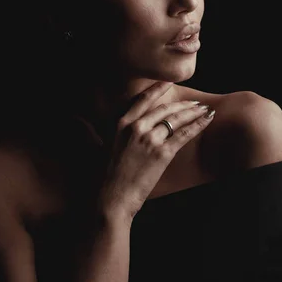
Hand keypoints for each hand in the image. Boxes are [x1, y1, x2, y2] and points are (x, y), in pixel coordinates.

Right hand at [96, 81, 214, 219]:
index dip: (158, 89)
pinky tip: (207, 119)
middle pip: (164, 108)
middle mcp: (135, 127)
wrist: (111, 199)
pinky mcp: (162, 153)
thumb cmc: (103, 178)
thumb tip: (74, 118)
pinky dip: (198, 125)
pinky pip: (184, 134)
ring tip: (204, 109)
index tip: (169, 82)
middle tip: (194, 102)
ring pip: (176, 119)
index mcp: (119, 124)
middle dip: (182, 103)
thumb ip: (90, 131)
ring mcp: (149, 139)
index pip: (143, 100)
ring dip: (193, 112)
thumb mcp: (96, 148)